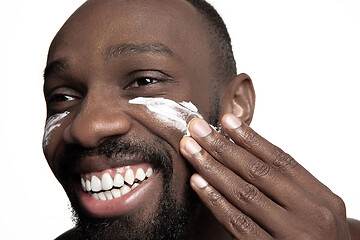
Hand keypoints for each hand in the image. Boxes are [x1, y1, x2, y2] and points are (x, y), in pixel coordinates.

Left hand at [180, 113, 349, 238]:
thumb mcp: (317, 211)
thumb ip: (291, 187)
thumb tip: (246, 151)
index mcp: (322, 199)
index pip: (281, 160)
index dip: (251, 138)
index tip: (226, 120)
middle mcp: (310, 215)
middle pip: (258, 172)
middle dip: (223, 147)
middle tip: (197, 128)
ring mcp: (290, 235)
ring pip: (244, 193)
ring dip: (212, 167)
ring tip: (191, 149)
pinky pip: (237, 222)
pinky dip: (215, 200)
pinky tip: (199, 182)